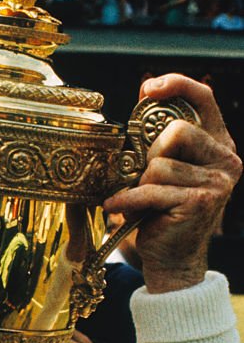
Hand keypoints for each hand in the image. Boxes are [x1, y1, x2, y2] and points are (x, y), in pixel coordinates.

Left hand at [104, 74, 241, 292]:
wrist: (173, 258)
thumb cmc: (163, 211)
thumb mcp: (165, 170)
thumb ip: (162, 140)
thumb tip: (144, 97)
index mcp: (219, 144)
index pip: (204, 98)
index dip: (177, 85)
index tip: (148, 88)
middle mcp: (226, 160)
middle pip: (177, 131)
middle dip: (150, 154)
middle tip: (143, 178)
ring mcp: (217, 183)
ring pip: (160, 165)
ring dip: (140, 185)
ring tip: (140, 202)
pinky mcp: (200, 202)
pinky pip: (151, 190)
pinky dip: (128, 200)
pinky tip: (116, 207)